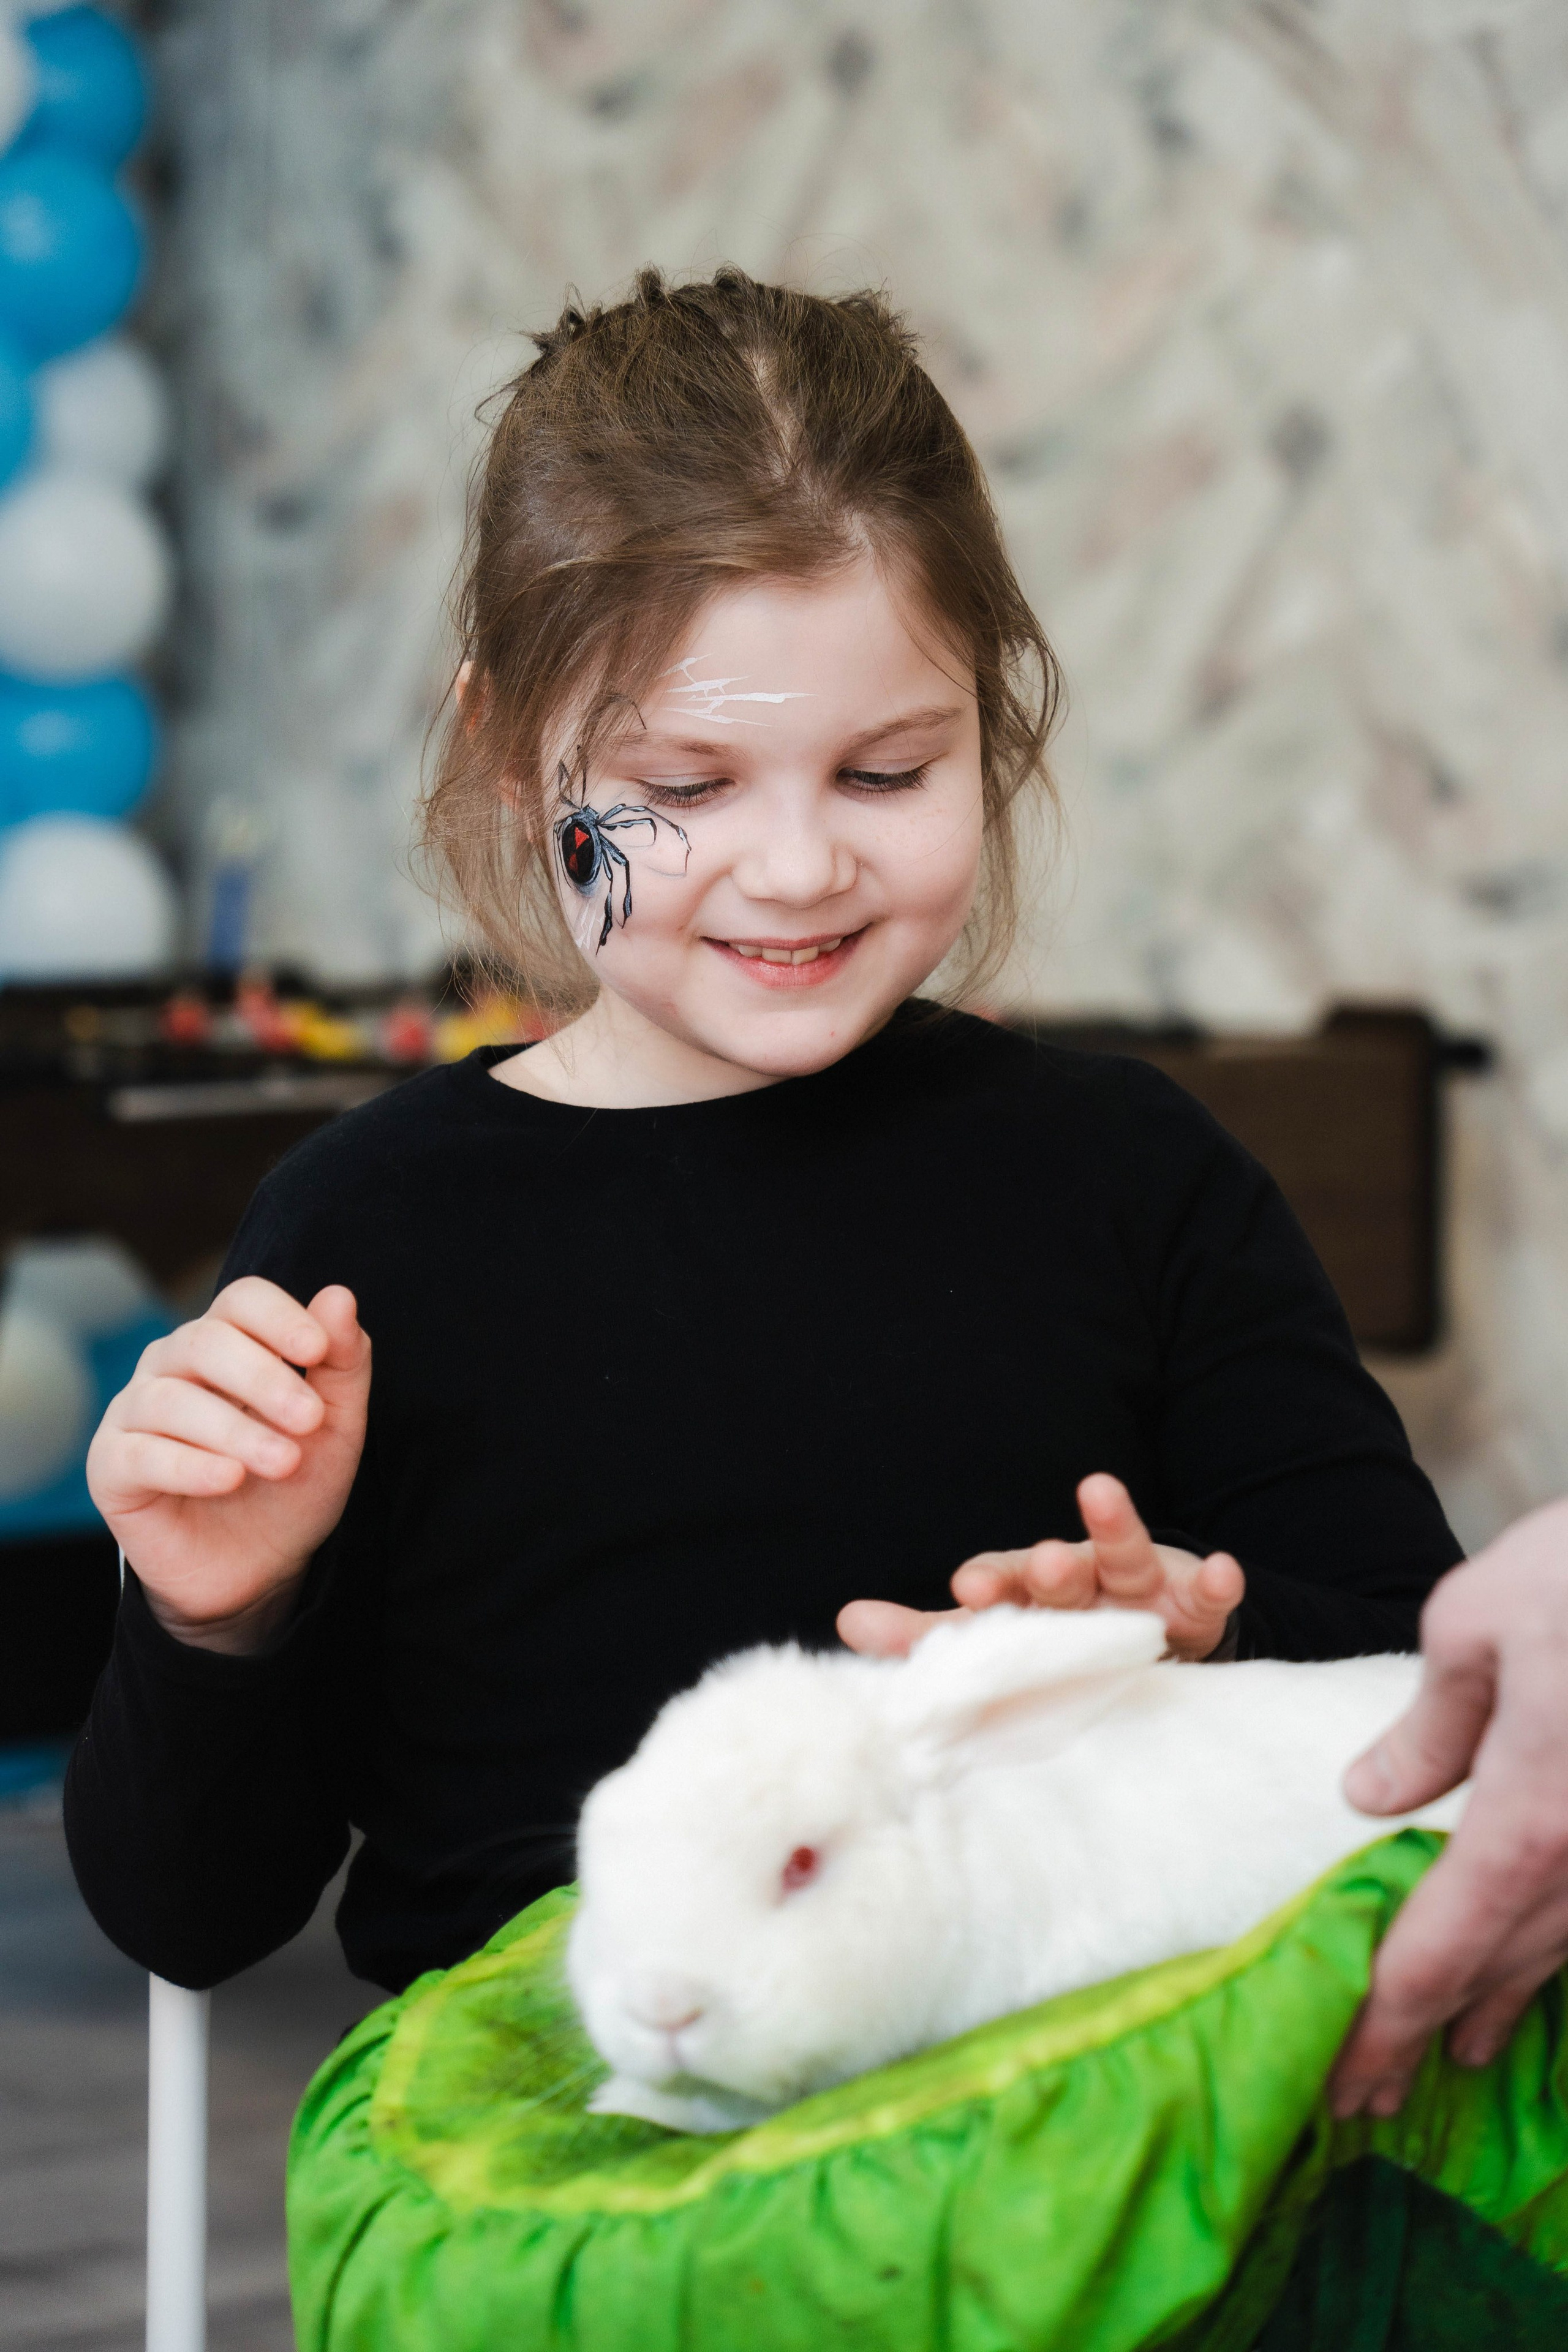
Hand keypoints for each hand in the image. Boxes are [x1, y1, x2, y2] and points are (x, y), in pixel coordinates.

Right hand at [86, 1278, 370, 1655]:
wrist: (259, 1567)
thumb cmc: (292, 1483)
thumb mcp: (336, 1427)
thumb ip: (342, 1362)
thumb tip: (339, 1296)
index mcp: (227, 1341)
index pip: (242, 1300)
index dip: (279, 1317)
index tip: (319, 1349)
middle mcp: (172, 1364)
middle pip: (205, 1341)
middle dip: (264, 1378)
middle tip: (310, 1421)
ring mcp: (134, 1412)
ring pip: (171, 1398)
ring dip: (235, 1429)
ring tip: (283, 1462)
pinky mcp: (111, 1466)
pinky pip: (140, 1454)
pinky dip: (189, 1465)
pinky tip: (230, 1479)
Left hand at [837, 1472, 1244, 1661]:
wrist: (1151, 1647)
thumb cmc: (1057, 1639)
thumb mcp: (993, 1640)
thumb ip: (924, 1638)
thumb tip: (846, 1622)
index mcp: (1028, 1592)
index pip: (1001, 1582)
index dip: (989, 1584)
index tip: (966, 1590)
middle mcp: (1081, 1581)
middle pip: (1062, 1569)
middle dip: (1049, 1566)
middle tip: (1041, 1563)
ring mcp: (1139, 1590)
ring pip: (1125, 1559)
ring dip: (1116, 1529)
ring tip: (1102, 1494)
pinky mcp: (1194, 1607)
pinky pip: (1206, 1596)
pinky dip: (1215, 1583)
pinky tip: (1224, 1572)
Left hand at [1330, 1499, 1567, 2117]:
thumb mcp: (1475, 1620)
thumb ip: (1428, 1725)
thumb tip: (1371, 1798)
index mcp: (1530, 1819)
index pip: (1438, 1953)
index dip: (1383, 2025)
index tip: (1341, 2081)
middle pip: (1500, 1972)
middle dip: (1428, 2035)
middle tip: (1369, 2090)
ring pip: (1560, 1951)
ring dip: (1502, 2003)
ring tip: (1459, 2046)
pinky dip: (1555, 1950)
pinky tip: (1538, 1965)